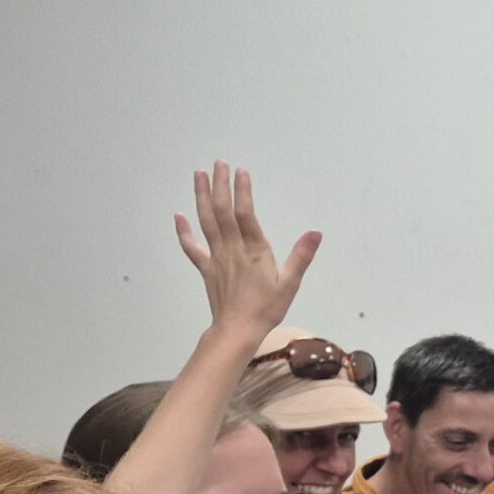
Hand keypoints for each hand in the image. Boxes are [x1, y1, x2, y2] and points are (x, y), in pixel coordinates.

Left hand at [172, 162, 318, 339]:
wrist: (238, 330)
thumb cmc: (266, 309)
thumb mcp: (290, 283)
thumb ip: (301, 255)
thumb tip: (315, 233)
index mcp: (254, 250)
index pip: (245, 213)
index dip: (242, 191)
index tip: (241, 171)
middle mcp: (232, 248)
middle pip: (222, 211)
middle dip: (220, 185)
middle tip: (219, 163)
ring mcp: (216, 257)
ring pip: (206, 221)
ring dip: (201, 197)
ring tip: (199, 175)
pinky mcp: (207, 268)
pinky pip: (192, 247)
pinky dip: (183, 231)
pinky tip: (178, 216)